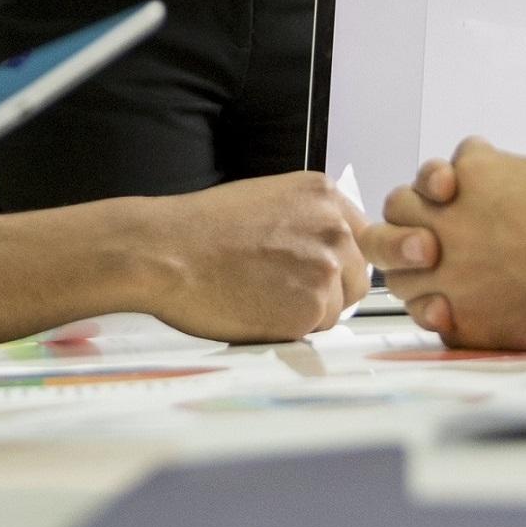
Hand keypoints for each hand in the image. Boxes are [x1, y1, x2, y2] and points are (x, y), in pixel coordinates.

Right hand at [96, 172, 424, 342]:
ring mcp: (326, 269)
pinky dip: (288, 329)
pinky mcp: (309, 309)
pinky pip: (313, 330)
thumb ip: (307, 220)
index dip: (335, 261)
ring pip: (335, 307)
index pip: (359, 240)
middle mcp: (335, 229)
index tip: (311, 271)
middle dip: (326, 290)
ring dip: (306, 312)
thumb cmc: (201, 228)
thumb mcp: (267, 200)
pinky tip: (255, 311)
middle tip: (280, 291)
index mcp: (324, 195)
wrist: (166, 251)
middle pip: (355, 277)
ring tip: (260, 298)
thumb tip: (327, 253)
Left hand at [396, 58, 525, 350]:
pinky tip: (445, 306)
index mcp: (478, 173)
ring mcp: (451, 272)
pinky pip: (423, 311)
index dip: (471, 165)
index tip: (490, 175)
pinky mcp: (462, 317)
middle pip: (400, 206)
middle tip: (436, 217)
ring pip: (396, 265)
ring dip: (407, 261)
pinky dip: (429, 308)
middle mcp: (452, 221)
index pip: (455, 160)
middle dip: (413, 207)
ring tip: (429, 262)